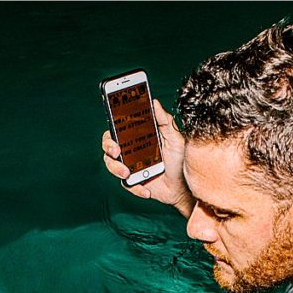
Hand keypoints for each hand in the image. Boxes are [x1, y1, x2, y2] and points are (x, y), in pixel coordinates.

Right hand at [102, 98, 192, 215]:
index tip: (113, 120)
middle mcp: (130, 150)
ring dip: (116, 168)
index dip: (112, 121)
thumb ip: (165, 121)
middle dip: (108, 146)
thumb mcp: (175, 138)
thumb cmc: (179, 160)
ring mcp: (129, 166)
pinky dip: (135, 187)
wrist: (183, 186)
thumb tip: (154, 102)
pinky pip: (126, 184)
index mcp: (137, 136)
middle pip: (109, 144)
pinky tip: (146, 190)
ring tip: (127, 173)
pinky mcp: (133, 182)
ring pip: (111, 164)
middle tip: (116, 150)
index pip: (119, 126)